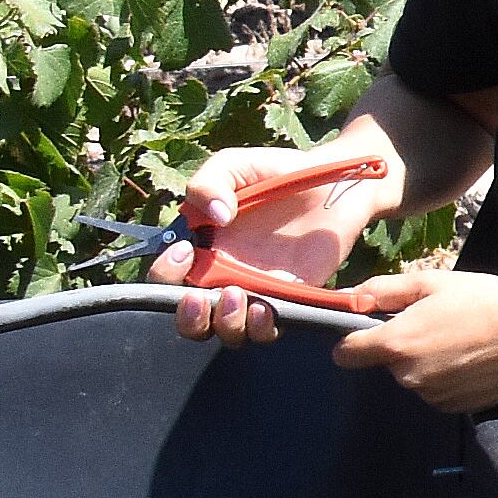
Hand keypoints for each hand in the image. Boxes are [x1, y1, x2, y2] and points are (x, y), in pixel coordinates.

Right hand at [150, 144, 395, 344]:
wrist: (331, 179)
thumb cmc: (275, 172)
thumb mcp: (232, 166)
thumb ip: (208, 184)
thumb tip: (216, 218)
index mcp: (200, 249)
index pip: (166, 278)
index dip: (165, 274)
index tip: (186, 252)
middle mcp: (223, 277)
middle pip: (192, 319)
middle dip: (188, 317)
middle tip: (198, 296)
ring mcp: (258, 290)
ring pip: (230, 331)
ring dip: (226, 324)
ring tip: (238, 295)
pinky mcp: (292, 297)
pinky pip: (273, 327)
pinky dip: (265, 326)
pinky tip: (266, 307)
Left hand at [331, 269, 497, 413]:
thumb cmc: (485, 300)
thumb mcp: (433, 282)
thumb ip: (385, 289)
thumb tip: (350, 298)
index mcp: (396, 343)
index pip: (345, 354)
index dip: (354, 340)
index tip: (373, 330)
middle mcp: (407, 376)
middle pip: (386, 364)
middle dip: (402, 347)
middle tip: (437, 325)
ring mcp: (431, 395)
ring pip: (413, 378)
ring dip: (426, 363)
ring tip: (461, 341)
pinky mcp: (454, 407)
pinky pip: (437, 391)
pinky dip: (448, 378)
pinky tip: (472, 360)